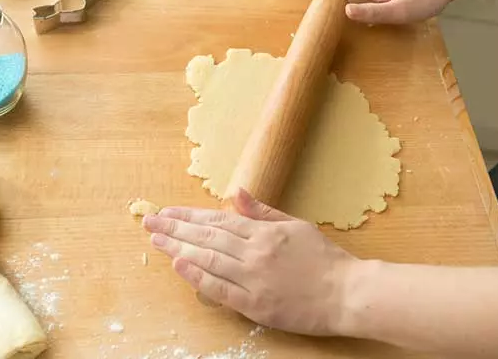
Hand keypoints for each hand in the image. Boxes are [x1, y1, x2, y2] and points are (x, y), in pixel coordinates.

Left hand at [142, 189, 358, 335]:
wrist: (347, 292)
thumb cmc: (324, 259)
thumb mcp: (296, 225)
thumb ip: (263, 211)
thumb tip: (236, 192)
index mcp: (264, 232)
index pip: (218, 220)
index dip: (189, 216)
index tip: (167, 212)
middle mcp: (254, 251)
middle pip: (207, 237)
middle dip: (175, 228)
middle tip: (150, 221)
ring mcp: (253, 278)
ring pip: (208, 259)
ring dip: (179, 248)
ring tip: (156, 240)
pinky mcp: (255, 304)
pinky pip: (220, 289)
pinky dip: (198, 277)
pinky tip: (179, 266)